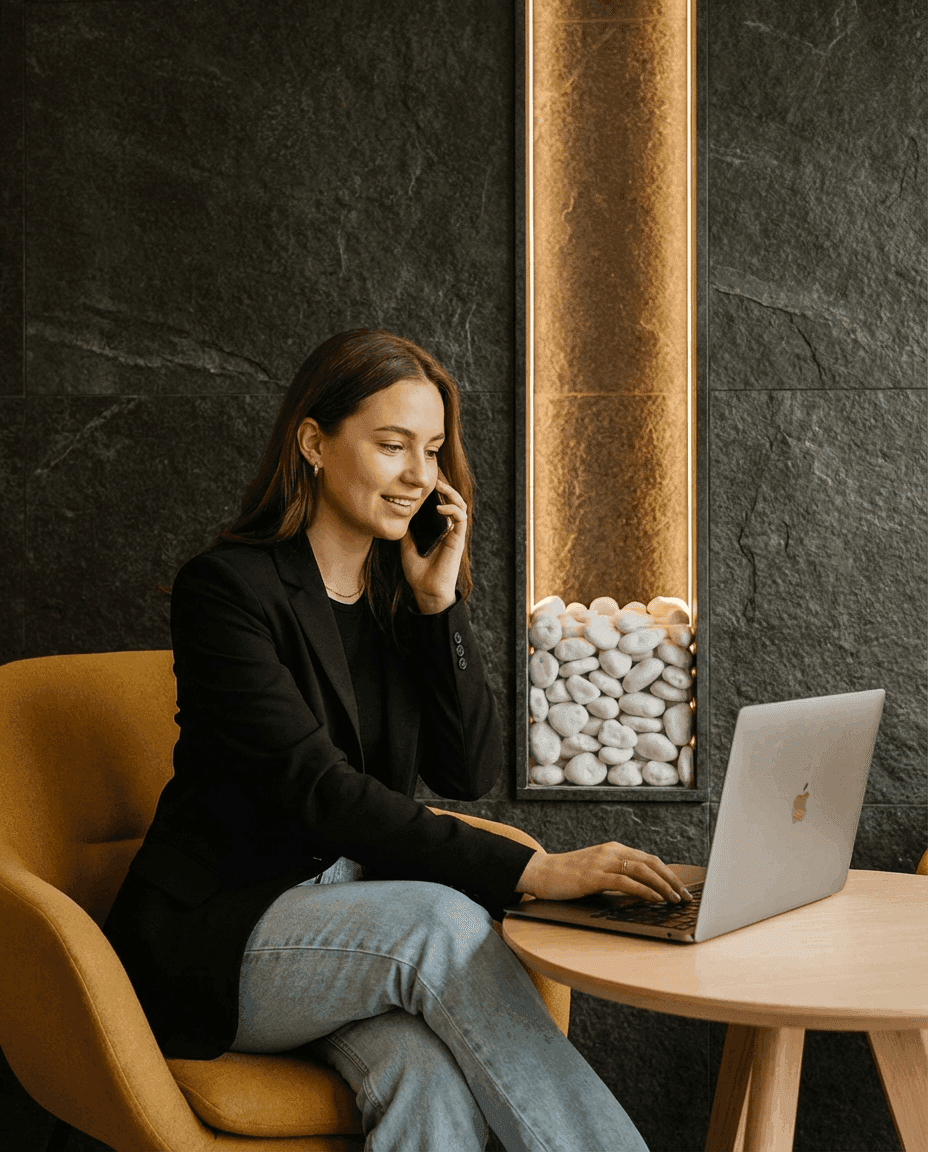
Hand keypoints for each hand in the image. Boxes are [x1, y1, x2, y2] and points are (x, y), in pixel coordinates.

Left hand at [399, 473, 467, 610]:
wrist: (427, 591)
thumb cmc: (419, 573)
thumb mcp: (407, 547)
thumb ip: (406, 532)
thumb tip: (398, 517)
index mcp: (439, 530)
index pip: (443, 505)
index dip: (439, 492)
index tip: (426, 482)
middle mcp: (449, 530)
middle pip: (454, 501)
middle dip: (446, 487)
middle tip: (434, 478)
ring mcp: (455, 534)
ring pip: (460, 506)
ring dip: (452, 493)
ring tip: (440, 486)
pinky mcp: (458, 540)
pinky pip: (460, 518)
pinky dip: (452, 509)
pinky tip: (440, 507)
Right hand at [514, 842, 692, 903]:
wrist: (541, 872)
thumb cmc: (568, 876)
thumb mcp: (597, 872)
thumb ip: (617, 875)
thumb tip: (643, 891)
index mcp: (614, 849)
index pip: (649, 859)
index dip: (669, 873)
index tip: (682, 888)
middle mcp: (611, 851)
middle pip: (651, 862)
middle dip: (672, 880)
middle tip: (686, 896)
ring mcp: (602, 862)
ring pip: (642, 870)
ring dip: (663, 886)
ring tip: (675, 899)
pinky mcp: (594, 875)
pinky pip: (625, 881)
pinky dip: (644, 890)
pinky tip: (654, 899)